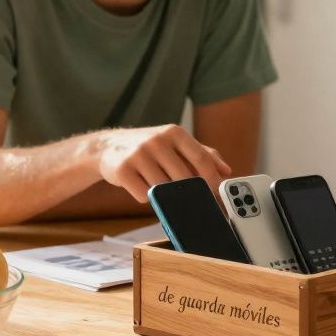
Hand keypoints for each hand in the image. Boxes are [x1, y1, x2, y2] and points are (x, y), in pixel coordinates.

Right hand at [96, 125, 231, 201]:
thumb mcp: (176, 143)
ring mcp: (138, 154)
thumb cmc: (150, 147)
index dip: (213, 179)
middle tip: (194, 203)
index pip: (201, 158)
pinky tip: (141, 185)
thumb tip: (226, 171)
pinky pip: (144, 195)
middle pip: (184, 178)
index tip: (219, 195)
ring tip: (158, 185)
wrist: (109, 146)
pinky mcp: (122, 170)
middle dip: (191, 193)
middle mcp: (157, 140)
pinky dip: (146, 197)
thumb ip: (203, 154)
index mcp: (175, 132)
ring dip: (165, 195)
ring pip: (164, 189)